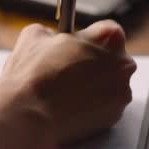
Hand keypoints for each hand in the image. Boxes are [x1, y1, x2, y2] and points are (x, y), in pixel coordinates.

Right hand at [0, 20, 135, 148]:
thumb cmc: (31, 75)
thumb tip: (51, 39)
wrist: (27, 114)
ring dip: (96, 86)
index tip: (81, 45)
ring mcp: (120, 94)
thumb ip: (53, 33)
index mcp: (109, 38)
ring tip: (68, 90)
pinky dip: (93, 107)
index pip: (110, 31)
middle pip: (115, 59)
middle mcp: (122, 65)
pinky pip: (107, 107)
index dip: (92, 38)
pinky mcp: (114, 118)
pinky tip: (71, 106)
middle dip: (96, 62)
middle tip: (72, 68)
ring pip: (111, 85)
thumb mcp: (35, 35)